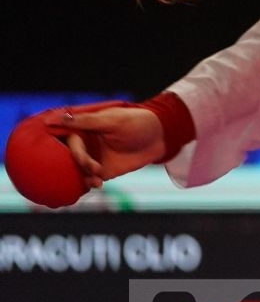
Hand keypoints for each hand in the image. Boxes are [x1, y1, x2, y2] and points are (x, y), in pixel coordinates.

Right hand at [49, 105, 164, 189]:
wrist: (159, 137)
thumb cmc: (136, 122)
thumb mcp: (112, 120)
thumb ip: (86, 121)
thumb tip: (59, 118)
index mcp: (84, 127)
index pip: (64, 136)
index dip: (59, 144)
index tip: (58, 150)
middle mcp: (85, 143)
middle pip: (68, 155)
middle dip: (78, 162)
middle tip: (91, 165)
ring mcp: (93, 157)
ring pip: (77, 169)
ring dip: (82, 174)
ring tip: (97, 176)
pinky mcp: (103, 171)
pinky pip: (89, 179)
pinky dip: (90, 183)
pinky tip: (97, 184)